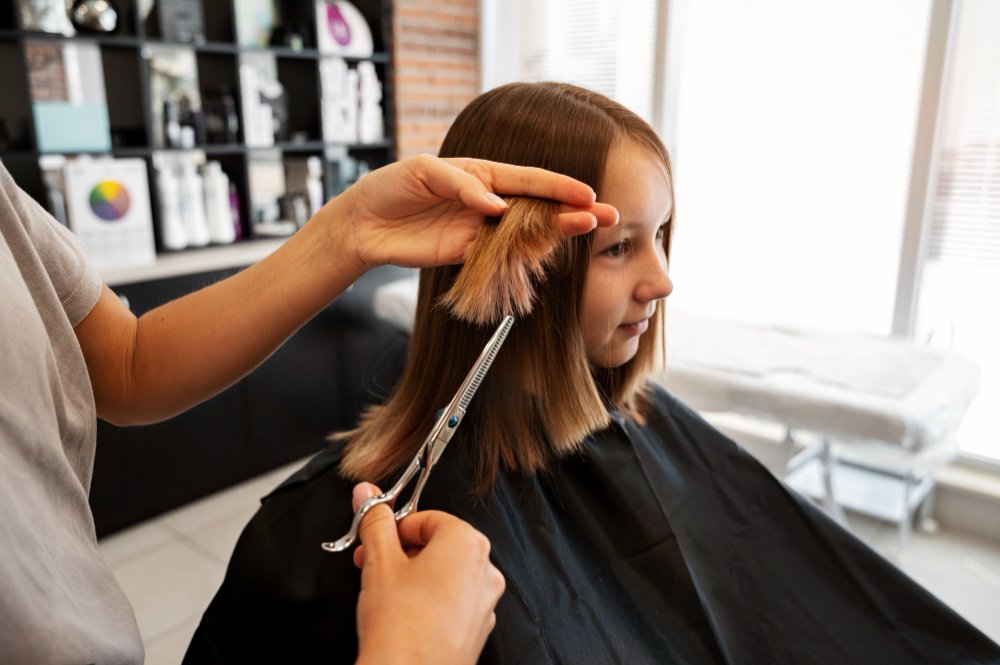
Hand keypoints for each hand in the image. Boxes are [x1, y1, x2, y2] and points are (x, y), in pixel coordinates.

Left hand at [323, 154, 618, 272]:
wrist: (362, 225)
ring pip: (528, 233)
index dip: (560, 186)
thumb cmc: (390, 187)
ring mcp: (481, 230)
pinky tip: (551, 255)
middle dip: (574, 211)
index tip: (587, 194)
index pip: (529, 180)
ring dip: (559, 234)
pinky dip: (527, 257)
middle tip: (608, 217)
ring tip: (590, 231)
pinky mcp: (469, 255)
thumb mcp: (423, 172)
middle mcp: (488, 201)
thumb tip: (497, 207)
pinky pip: (504, 256)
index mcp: (482, 174)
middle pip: (539, 207)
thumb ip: (462, 185)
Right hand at [352, 483, 504, 664]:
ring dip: (413, 574)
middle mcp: (485, 571)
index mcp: (467, 544)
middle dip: (401, 550)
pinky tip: (402, 612)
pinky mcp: (477, 630)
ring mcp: (484, 603)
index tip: (377, 536)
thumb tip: (367, 494)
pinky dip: (428, 600)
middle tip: (372, 560)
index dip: (397, 526)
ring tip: (383, 588)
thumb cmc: (400, 627)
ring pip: (445, 574)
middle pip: (439, 544)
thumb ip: (374, 521)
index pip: (430, 518)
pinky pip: (452, 602)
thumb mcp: (379, 562)